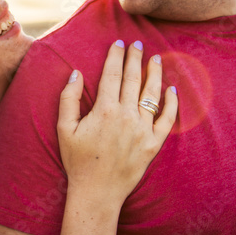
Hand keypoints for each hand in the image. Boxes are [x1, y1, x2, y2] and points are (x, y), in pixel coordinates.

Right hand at [57, 40, 177, 204]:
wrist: (97, 192)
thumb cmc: (77, 160)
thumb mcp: (64, 128)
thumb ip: (69, 99)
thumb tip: (76, 73)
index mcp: (104, 110)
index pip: (112, 74)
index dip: (116, 56)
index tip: (119, 43)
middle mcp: (126, 116)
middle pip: (133, 79)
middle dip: (135, 58)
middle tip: (138, 43)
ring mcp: (142, 130)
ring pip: (152, 94)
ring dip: (154, 74)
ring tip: (155, 59)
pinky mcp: (153, 144)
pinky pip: (167, 119)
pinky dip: (171, 103)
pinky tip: (172, 90)